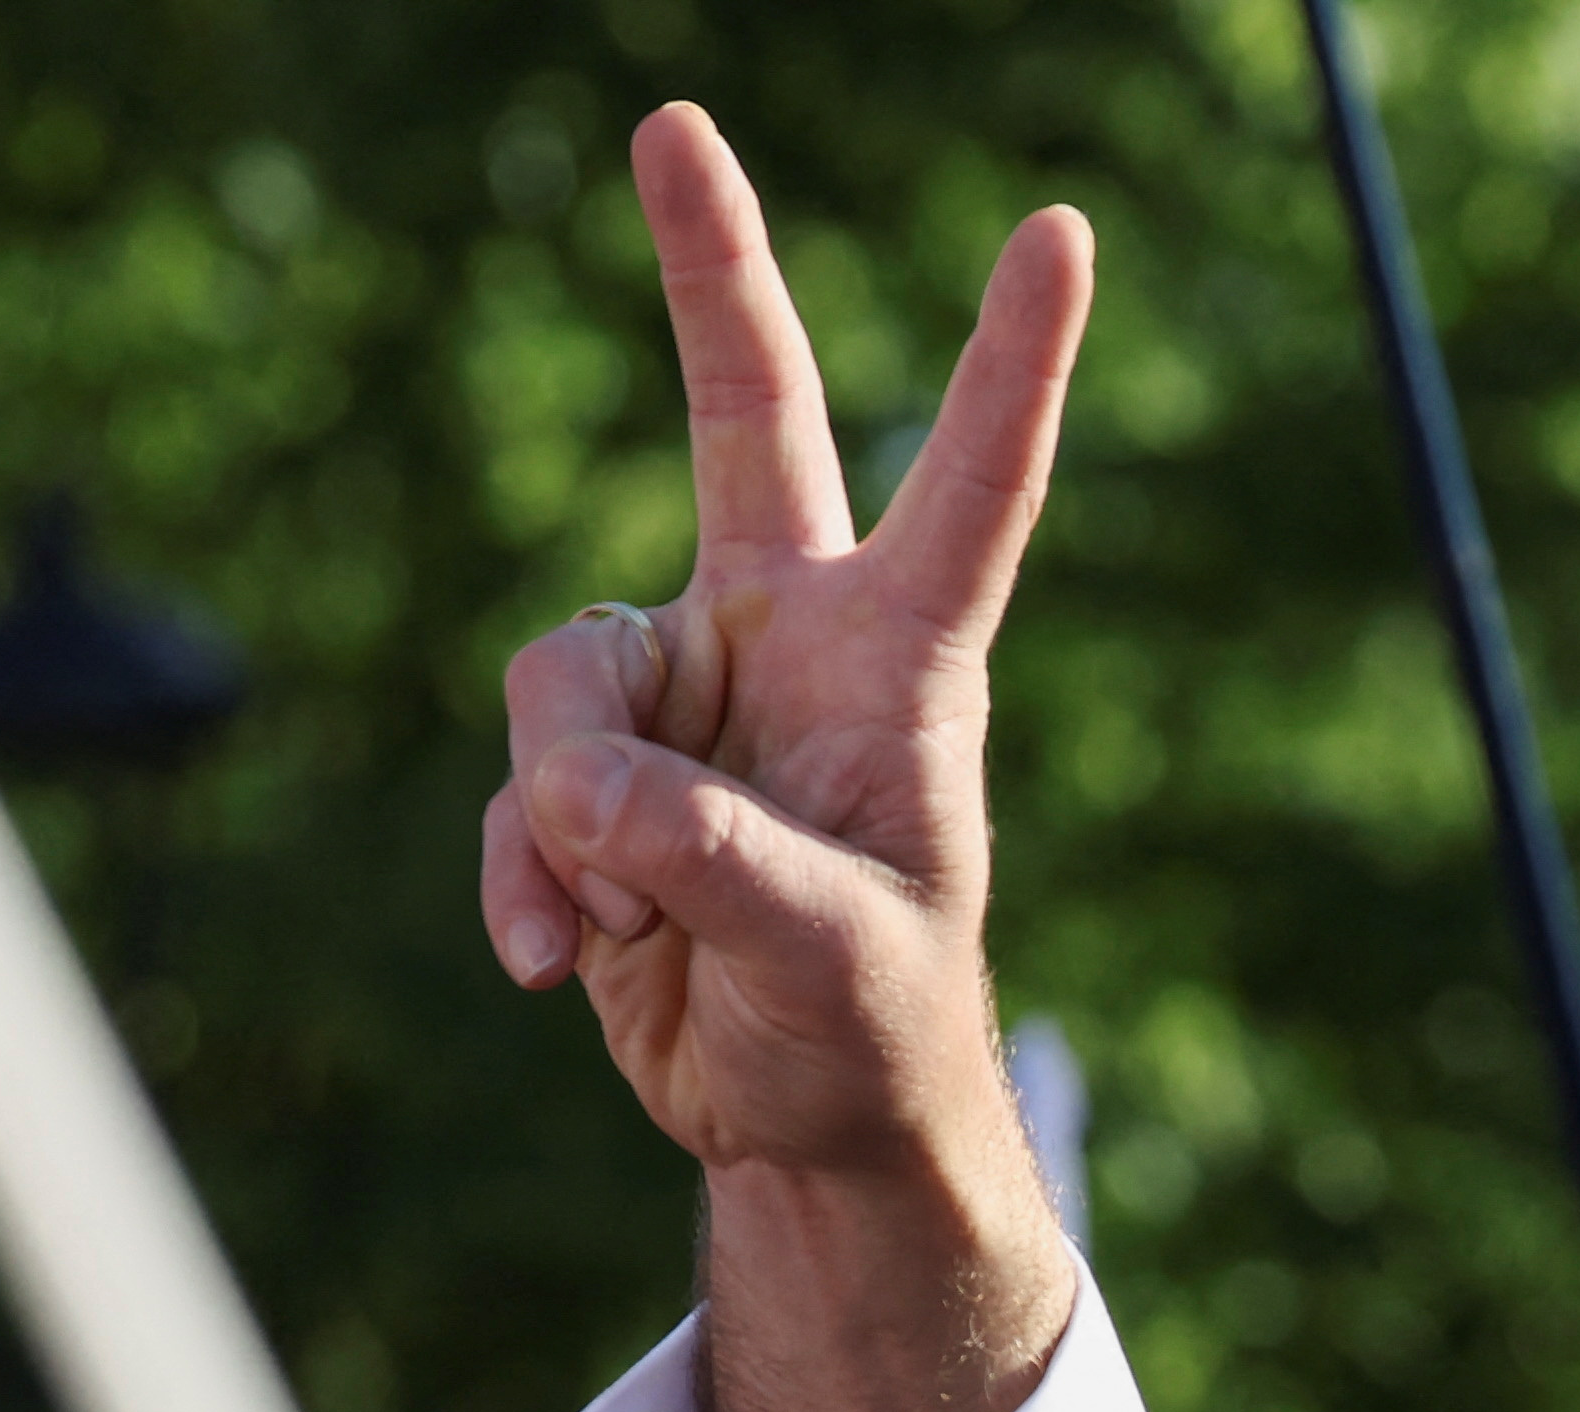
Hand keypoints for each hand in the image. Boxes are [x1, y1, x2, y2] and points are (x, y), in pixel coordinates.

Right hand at [481, 104, 1088, 1411]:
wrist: (803, 1120)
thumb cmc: (870, 1030)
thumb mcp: (828, 958)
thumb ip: (719, 862)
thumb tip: (588, 792)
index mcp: (898, 661)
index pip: (966, 486)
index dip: (1012, 363)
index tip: (1063, 233)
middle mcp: (786, 639)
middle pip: (744, 418)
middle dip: (709, 270)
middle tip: (674, 122)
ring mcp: (684, 697)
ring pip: (561, 670)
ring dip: (574, 813)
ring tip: (634, 925)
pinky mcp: (594, 776)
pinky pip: (517, 788)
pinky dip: (524, 876)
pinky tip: (559, 964)